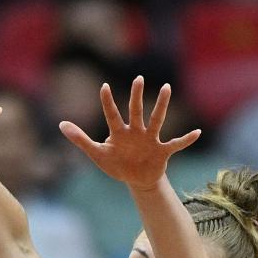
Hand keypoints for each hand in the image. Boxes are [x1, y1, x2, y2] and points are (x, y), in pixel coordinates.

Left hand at [59, 76, 200, 190]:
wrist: (136, 179)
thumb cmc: (116, 164)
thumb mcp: (96, 153)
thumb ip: (80, 139)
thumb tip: (61, 124)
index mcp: (119, 133)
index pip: (111, 115)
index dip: (108, 102)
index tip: (104, 86)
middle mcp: (136, 132)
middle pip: (135, 111)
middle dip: (136, 96)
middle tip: (138, 78)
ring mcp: (150, 139)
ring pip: (156, 120)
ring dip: (160, 105)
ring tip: (166, 88)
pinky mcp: (162, 151)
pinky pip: (176, 144)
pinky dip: (186, 139)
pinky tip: (196, 132)